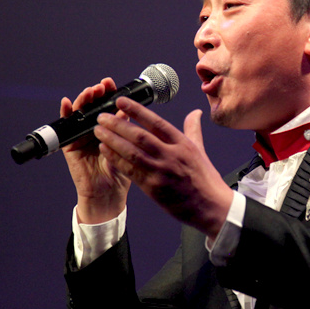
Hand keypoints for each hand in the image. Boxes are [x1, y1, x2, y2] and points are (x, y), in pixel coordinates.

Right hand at [60, 78, 130, 223]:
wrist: (109, 194)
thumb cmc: (120, 173)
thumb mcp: (127, 148)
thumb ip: (125, 130)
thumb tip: (127, 110)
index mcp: (109, 129)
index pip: (107, 106)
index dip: (108, 94)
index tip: (112, 84)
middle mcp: (94, 130)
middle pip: (92, 106)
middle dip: (96, 94)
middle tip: (101, 87)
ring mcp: (81, 136)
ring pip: (79, 113)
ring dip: (83, 100)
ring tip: (89, 93)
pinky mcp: (70, 145)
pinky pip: (65, 128)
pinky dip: (64, 114)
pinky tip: (66, 103)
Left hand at [93, 97, 233, 238]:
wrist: (211, 206)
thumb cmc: (205, 179)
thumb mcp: (199, 150)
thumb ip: (193, 129)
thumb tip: (195, 112)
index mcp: (182, 143)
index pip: (156, 122)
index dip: (137, 110)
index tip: (120, 101)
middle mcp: (171, 155)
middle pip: (140, 136)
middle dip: (118, 124)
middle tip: (102, 117)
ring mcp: (162, 172)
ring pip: (132, 152)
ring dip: (112, 140)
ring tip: (98, 131)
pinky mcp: (154, 188)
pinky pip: (131, 171)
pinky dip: (116, 159)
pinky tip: (105, 151)